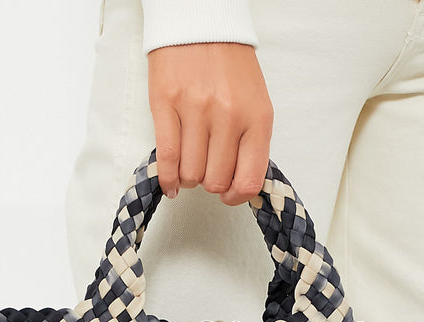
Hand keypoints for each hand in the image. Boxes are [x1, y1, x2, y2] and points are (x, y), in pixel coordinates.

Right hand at [147, 42, 273, 205]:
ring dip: (188, 177)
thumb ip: (251, 142)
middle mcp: (228, 116)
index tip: (228, 195)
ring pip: (190, 174)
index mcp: (257, 118)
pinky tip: (171, 183)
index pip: (249, 180)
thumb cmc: (229, 65)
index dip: (236, 196)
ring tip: (189, 163)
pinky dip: (167, 179)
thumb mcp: (255, 102)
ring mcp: (196, 109)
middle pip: (215, 181)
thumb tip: (238, 183)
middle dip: (209, 182)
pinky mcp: (166, 104)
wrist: (201, 22)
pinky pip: (167, 158)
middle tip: (206, 169)